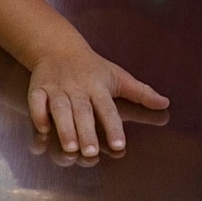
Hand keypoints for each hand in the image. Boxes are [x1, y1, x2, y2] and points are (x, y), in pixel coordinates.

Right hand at [25, 44, 169, 159]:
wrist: (59, 47)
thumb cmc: (92, 67)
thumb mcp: (118, 76)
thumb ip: (141, 92)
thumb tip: (165, 103)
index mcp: (99, 87)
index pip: (108, 109)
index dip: (113, 127)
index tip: (120, 146)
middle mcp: (78, 88)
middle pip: (82, 111)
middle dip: (86, 132)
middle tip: (90, 153)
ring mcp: (57, 88)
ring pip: (60, 108)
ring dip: (64, 128)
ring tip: (70, 149)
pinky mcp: (39, 88)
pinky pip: (36, 101)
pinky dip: (38, 115)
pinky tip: (42, 130)